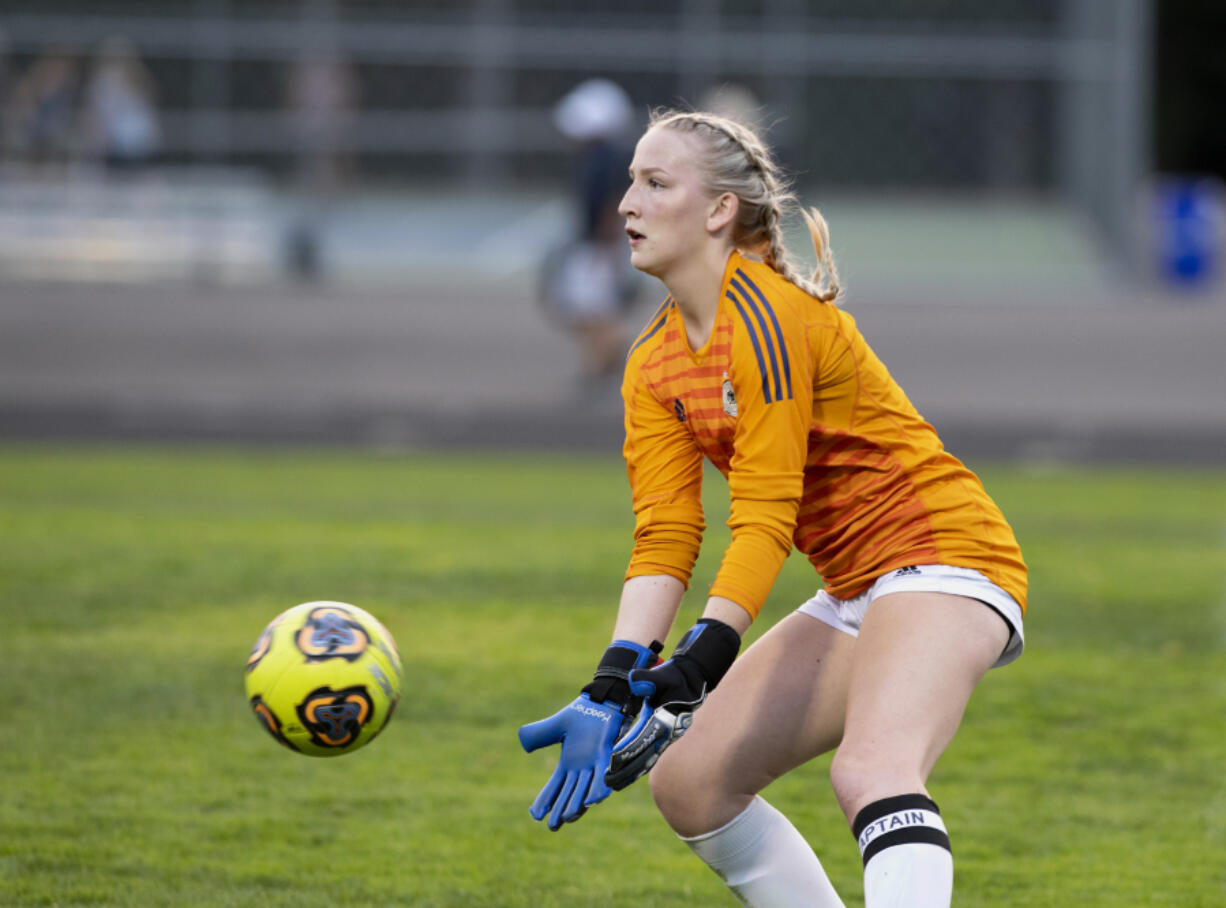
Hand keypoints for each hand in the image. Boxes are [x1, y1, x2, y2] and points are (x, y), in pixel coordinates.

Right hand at [519, 639, 659, 829]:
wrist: (601, 701)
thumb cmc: (582, 714)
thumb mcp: (556, 726)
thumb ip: (539, 734)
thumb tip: (522, 742)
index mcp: (568, 763)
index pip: (554, 787)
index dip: (546, 800)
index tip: (535, 815)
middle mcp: (581, 768)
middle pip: (568, 794)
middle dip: (560, 810)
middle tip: (552, 826)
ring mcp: (594, 764)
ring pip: (584, 790)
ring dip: (576, 804)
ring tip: (567, 818)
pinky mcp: (606, 756)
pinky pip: (602, 776)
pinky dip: (597, 788)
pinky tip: (592, 801)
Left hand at [606, 618, 740, 790]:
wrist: (690, 681)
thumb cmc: (673, 678)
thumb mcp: (660, 676)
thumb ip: (646, 679)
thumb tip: (633, 681)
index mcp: (663, 721)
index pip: (642, 740)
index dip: (627, 752)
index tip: (612, 762)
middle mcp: (666, 734)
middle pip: (644, 757)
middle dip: (626, 770)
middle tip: (608, 782)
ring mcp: (666, 739)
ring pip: (647, 760)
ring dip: (631, 773)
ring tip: (614, 784)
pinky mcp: (664, 739)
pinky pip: (650, 756)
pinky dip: (638, 766)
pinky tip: (626, 774)